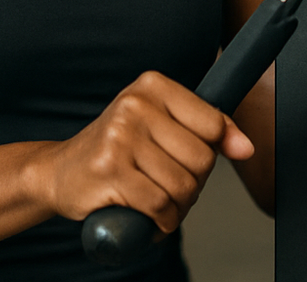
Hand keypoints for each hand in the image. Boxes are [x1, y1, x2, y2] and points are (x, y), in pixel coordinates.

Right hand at [40, 70, 254, 233]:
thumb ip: (208, 131)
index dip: (209, 152)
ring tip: (150, 196)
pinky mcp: (110, 169)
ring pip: (183, 187)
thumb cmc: (118, 151)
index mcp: (151, 86)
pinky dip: (159, 220)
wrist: (60, 172)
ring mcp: (120, 136)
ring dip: (175, 206)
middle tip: (161, 179)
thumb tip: (246, 147)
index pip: (213, 125)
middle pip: (202, 159)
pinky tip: (141, 211)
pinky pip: (161, 205)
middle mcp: (135, 104)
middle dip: (191, 183)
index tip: (185, 157)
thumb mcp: (161, 127)